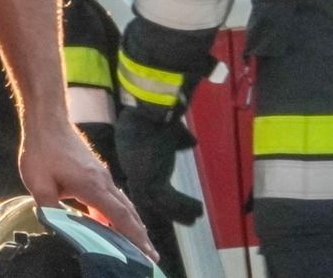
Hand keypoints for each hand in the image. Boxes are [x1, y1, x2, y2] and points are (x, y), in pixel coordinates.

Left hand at [16, 115, 156, 261]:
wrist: (47, 120)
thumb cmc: (42, 149)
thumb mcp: (38, 183)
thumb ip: (49, 208)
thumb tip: (57, 225)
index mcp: (92, 186)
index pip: (119, 216)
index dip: (133, 237)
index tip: (147, 253)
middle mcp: (103, 180)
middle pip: (128, 212)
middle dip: (139, 235)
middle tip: (151, 256)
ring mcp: (101, 174)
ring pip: (122, 203)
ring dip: (131, 224)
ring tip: (137, 243)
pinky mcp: (95, 171)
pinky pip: (113, 196)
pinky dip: (118, 212)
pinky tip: (112, 222)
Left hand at [117, 108, 203, 231]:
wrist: (148, 113)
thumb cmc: (156, 118)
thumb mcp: (168, 133)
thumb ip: (179, 140)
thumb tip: (190, 142)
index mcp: (134, 161)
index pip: (144, 186)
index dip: (157, 198)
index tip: (170, 206)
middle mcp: (134, 173)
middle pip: (149, 201)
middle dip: (169, 211)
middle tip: (188, 218)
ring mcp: (139, 179)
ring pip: (160, 205)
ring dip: (179, 212)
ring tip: (196, 216)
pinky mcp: (148, 182)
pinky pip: (168, 201)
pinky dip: (184, 207)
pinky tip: (198, 210)